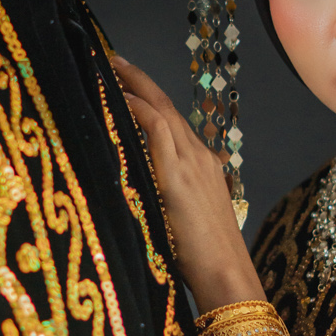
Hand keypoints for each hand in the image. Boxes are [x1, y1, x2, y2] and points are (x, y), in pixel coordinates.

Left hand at [111, 54, 264, 312]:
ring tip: (109, 68)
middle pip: (166, 106)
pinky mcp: (180, 176)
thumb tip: (144, 195)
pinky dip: (139, 108)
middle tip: (111, 60)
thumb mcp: (184, 220)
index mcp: (202, 166)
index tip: (124, 84)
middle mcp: (199, 157)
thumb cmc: (203, 259)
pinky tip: (120, 97)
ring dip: (135, 86)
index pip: (171, 121)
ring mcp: (192, 163)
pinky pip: (158, 129)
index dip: (148, 99)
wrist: (226, 275)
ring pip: (161, 110)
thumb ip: (168, 200)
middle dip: (139, 80)